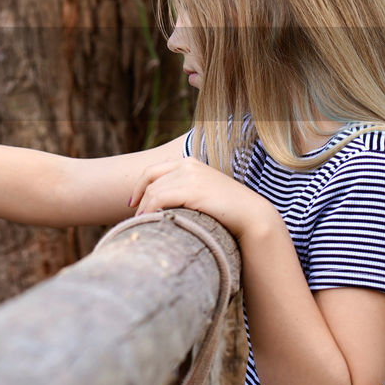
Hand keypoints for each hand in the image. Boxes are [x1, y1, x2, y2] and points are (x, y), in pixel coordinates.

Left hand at [128, 155, 277, 239]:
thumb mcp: (203, 192)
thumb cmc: (227, 209)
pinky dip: (150, 210)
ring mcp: (190, 176)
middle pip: (151, 181)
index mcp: (189, 162)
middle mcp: (188, 165)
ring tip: (141, 222)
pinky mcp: (191, 190)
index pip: (153, 171)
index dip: (139, 186)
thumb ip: (185, 189)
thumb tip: (162, 202)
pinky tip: (150, 221)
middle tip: (136, 216)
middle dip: (140, 199)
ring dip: (144, 208)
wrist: (250, 215)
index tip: (133, 202)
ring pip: (154, 191)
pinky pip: (160, 199)